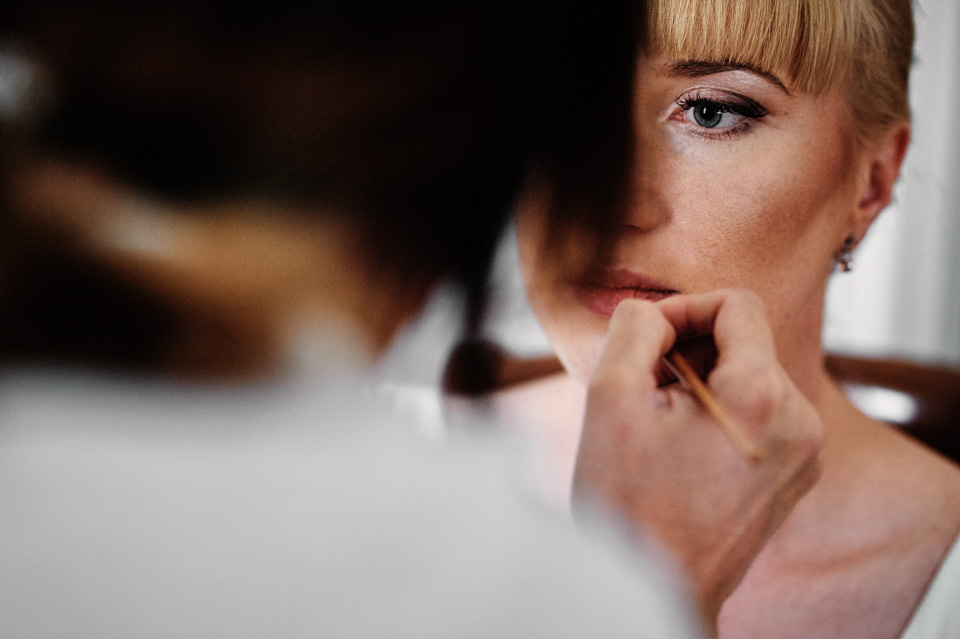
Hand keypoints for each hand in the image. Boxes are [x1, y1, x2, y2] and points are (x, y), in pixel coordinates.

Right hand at [573, 288, 822, 627]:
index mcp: (763, 397)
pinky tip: (683, 452)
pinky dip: (719, 416)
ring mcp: (804, 454)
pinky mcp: (795, 478)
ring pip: (750, 378)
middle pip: (744, 343)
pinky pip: (759, 416)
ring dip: (701, 386)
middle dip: (688, 355)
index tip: (648, 342)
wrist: (654, 591)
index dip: (684, 309)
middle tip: (644, 395)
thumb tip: (656, 314)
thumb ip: (635, 327)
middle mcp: (800, 422)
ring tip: (661, 430)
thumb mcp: (610, 396)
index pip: (737, 305)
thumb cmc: (629, 504)